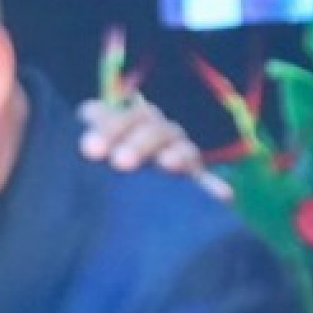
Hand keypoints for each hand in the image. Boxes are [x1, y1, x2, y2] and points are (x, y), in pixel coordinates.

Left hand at [76, 95, 228, 198]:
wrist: (140, 170)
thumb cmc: (115, 149)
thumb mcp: (104, 138)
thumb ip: (98, 128)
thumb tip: (87, 120)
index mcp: (138, 119)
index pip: (128, 117)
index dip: (110, 130)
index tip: (89, 150)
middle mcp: (163, 132)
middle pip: (155, 131)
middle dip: (137, 145)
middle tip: (120, 164)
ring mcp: (182, 154)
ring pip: (183, 150)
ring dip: (177, 156)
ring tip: (169, 165)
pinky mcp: (195, 178)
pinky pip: (206, 182)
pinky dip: (213, 188)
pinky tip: (224, 195)